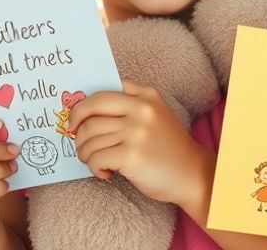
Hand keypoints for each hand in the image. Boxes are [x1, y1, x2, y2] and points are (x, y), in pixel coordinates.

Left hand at [67, 80, 204, 205]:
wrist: (192, 175)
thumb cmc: (168, 147)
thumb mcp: (155, 114)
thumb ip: (129, 105)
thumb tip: (86, 109)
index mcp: (146, 94)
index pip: (102, 92)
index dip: (82, 106)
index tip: (75, 118)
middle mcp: (141, 109)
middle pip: (90, 111)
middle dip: (77, 127)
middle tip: (76, 140)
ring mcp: (136, 132)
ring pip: (90, 136)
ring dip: (84, 152)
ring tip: (92, 160)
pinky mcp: (131, 155)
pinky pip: (96, 157)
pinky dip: (94, 166)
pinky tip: (104, 172)